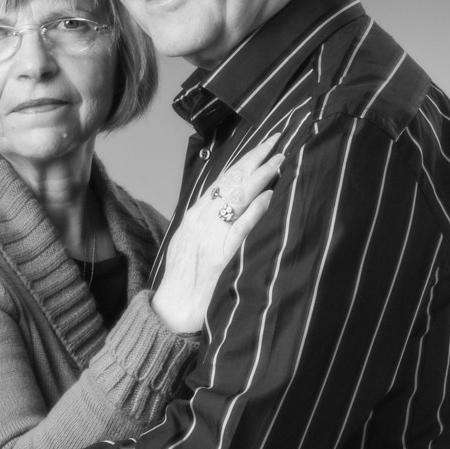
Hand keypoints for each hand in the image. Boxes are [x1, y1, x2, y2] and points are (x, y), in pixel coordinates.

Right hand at [152, 134, 283, 332]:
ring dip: (259, 177)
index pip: (222, 180)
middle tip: (277, 140)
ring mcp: (209, 235)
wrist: (170, 309)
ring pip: (237, 197)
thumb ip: (205, 223)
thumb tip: (224, 207)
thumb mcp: (189, 243)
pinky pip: (240, 228)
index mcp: (194, 215)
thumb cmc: (183, 280)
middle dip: (255, 158)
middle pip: (231, 181)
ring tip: (279, 160)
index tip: (262, 146)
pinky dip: (254, 210)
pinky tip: (268, 197)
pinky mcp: (219, 255)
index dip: (244, 161)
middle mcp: (201, 219)